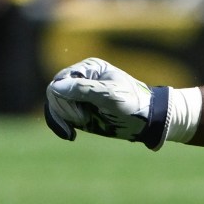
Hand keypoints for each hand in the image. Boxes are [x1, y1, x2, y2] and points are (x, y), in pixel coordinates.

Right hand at [45, 58, 198, 147]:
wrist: (149, 120)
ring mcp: (78, 94)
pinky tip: (70, 135)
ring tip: (77, 129)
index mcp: (89, 68)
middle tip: (84, 121)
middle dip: (65, 110)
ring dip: (63, 119)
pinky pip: (60, 115)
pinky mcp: (79, 109)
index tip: (80, 117)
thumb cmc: (135, 104)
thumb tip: (55, 86)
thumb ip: (84, 90)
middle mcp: (80, 78)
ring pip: (55, 105)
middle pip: (54, 94)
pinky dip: (61, 125)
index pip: (60, 81)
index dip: (63, 100)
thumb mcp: (111, 96)